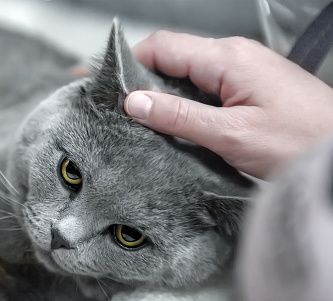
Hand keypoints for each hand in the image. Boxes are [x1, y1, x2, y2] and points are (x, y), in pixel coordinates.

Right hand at [124, 31, 332, 178]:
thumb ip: (179, 117)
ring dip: (167, 95)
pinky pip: (206, 88)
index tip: (113, 88)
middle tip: (128, 113)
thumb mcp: (230, 134)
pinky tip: (182, 125)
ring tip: (150, 123)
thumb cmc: (300, 141)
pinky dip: (187, 103)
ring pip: (188, 74)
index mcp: (227, 59)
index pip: (162, 46)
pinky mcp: (247, 88)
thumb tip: (136, 102)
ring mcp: (242, 71)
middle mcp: (234, 57)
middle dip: (146, 82)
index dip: (132, 63)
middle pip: (173, 58)